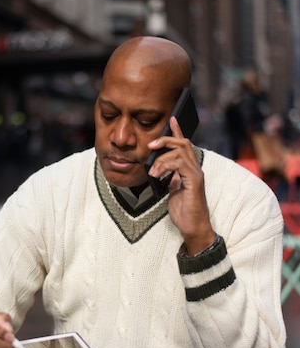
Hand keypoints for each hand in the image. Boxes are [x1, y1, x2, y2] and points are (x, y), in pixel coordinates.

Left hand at [147, 117, 215, 254]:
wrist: (193, 227)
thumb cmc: (184, 211)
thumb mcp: (173, 191)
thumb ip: (170, 178)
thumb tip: (160, 169)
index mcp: (190, 169)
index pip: (185, 145)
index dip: (177, 131)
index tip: (171, 119)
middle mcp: (195, 168)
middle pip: (183, 143)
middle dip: (165, 139)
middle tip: (151, 145)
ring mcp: (196, 174)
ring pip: (180, 151)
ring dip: (162, 158)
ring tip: (152, 171)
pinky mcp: (194, 181)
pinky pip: (180, 164)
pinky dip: (166, 166)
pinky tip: (158, 175)